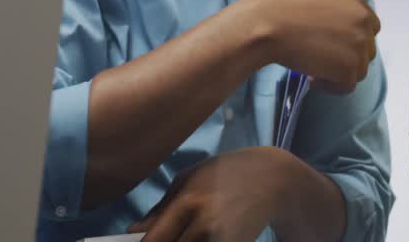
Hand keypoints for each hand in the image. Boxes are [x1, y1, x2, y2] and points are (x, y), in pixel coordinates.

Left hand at [128, 147, 294, 240]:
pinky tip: (201, 236)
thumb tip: (134, 230)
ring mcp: (222, 239)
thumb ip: (162, 206)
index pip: (153, 240)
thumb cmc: (228, 172)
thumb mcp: (191, 177)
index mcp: (188, 202)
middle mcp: (204, 224)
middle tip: (168, 236)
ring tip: (188, 233)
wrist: (275, 179)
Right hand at [249, 0, 380, 93]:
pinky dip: (331, 86)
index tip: (332, 47)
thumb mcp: (320, 3)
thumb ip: (339, 16)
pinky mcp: (351, 66)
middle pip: (367, 50)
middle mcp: (364, 20)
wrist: (269, 24)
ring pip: (359, 70)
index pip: (370, 28)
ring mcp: (360, 43)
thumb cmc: (284, 13)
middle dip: (346, 58)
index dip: (351, 41)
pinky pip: (348, 86)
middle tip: (319, 58)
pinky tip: (312, 77)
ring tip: (312, 66)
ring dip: (338, 73)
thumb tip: (345, 40)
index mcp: (356, 0)